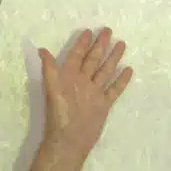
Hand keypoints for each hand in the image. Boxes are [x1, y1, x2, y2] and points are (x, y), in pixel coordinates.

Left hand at [41, 27, 131, 154]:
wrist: (70, 139)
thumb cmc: (59, 115)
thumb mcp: (52, 89)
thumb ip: (49, 69)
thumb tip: (42, 50)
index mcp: (68, 77)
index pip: (76, 55)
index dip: (82, 44)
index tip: (89, 31)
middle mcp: (82, 82)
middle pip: (93, 60)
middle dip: (100, 45)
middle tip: (108, 31)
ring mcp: (94, 92)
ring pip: (105, 71)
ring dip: (112, 58)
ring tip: (121, 44)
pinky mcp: (104, 103)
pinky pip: (114, 89)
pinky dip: (121, 80)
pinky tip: (128, 69)